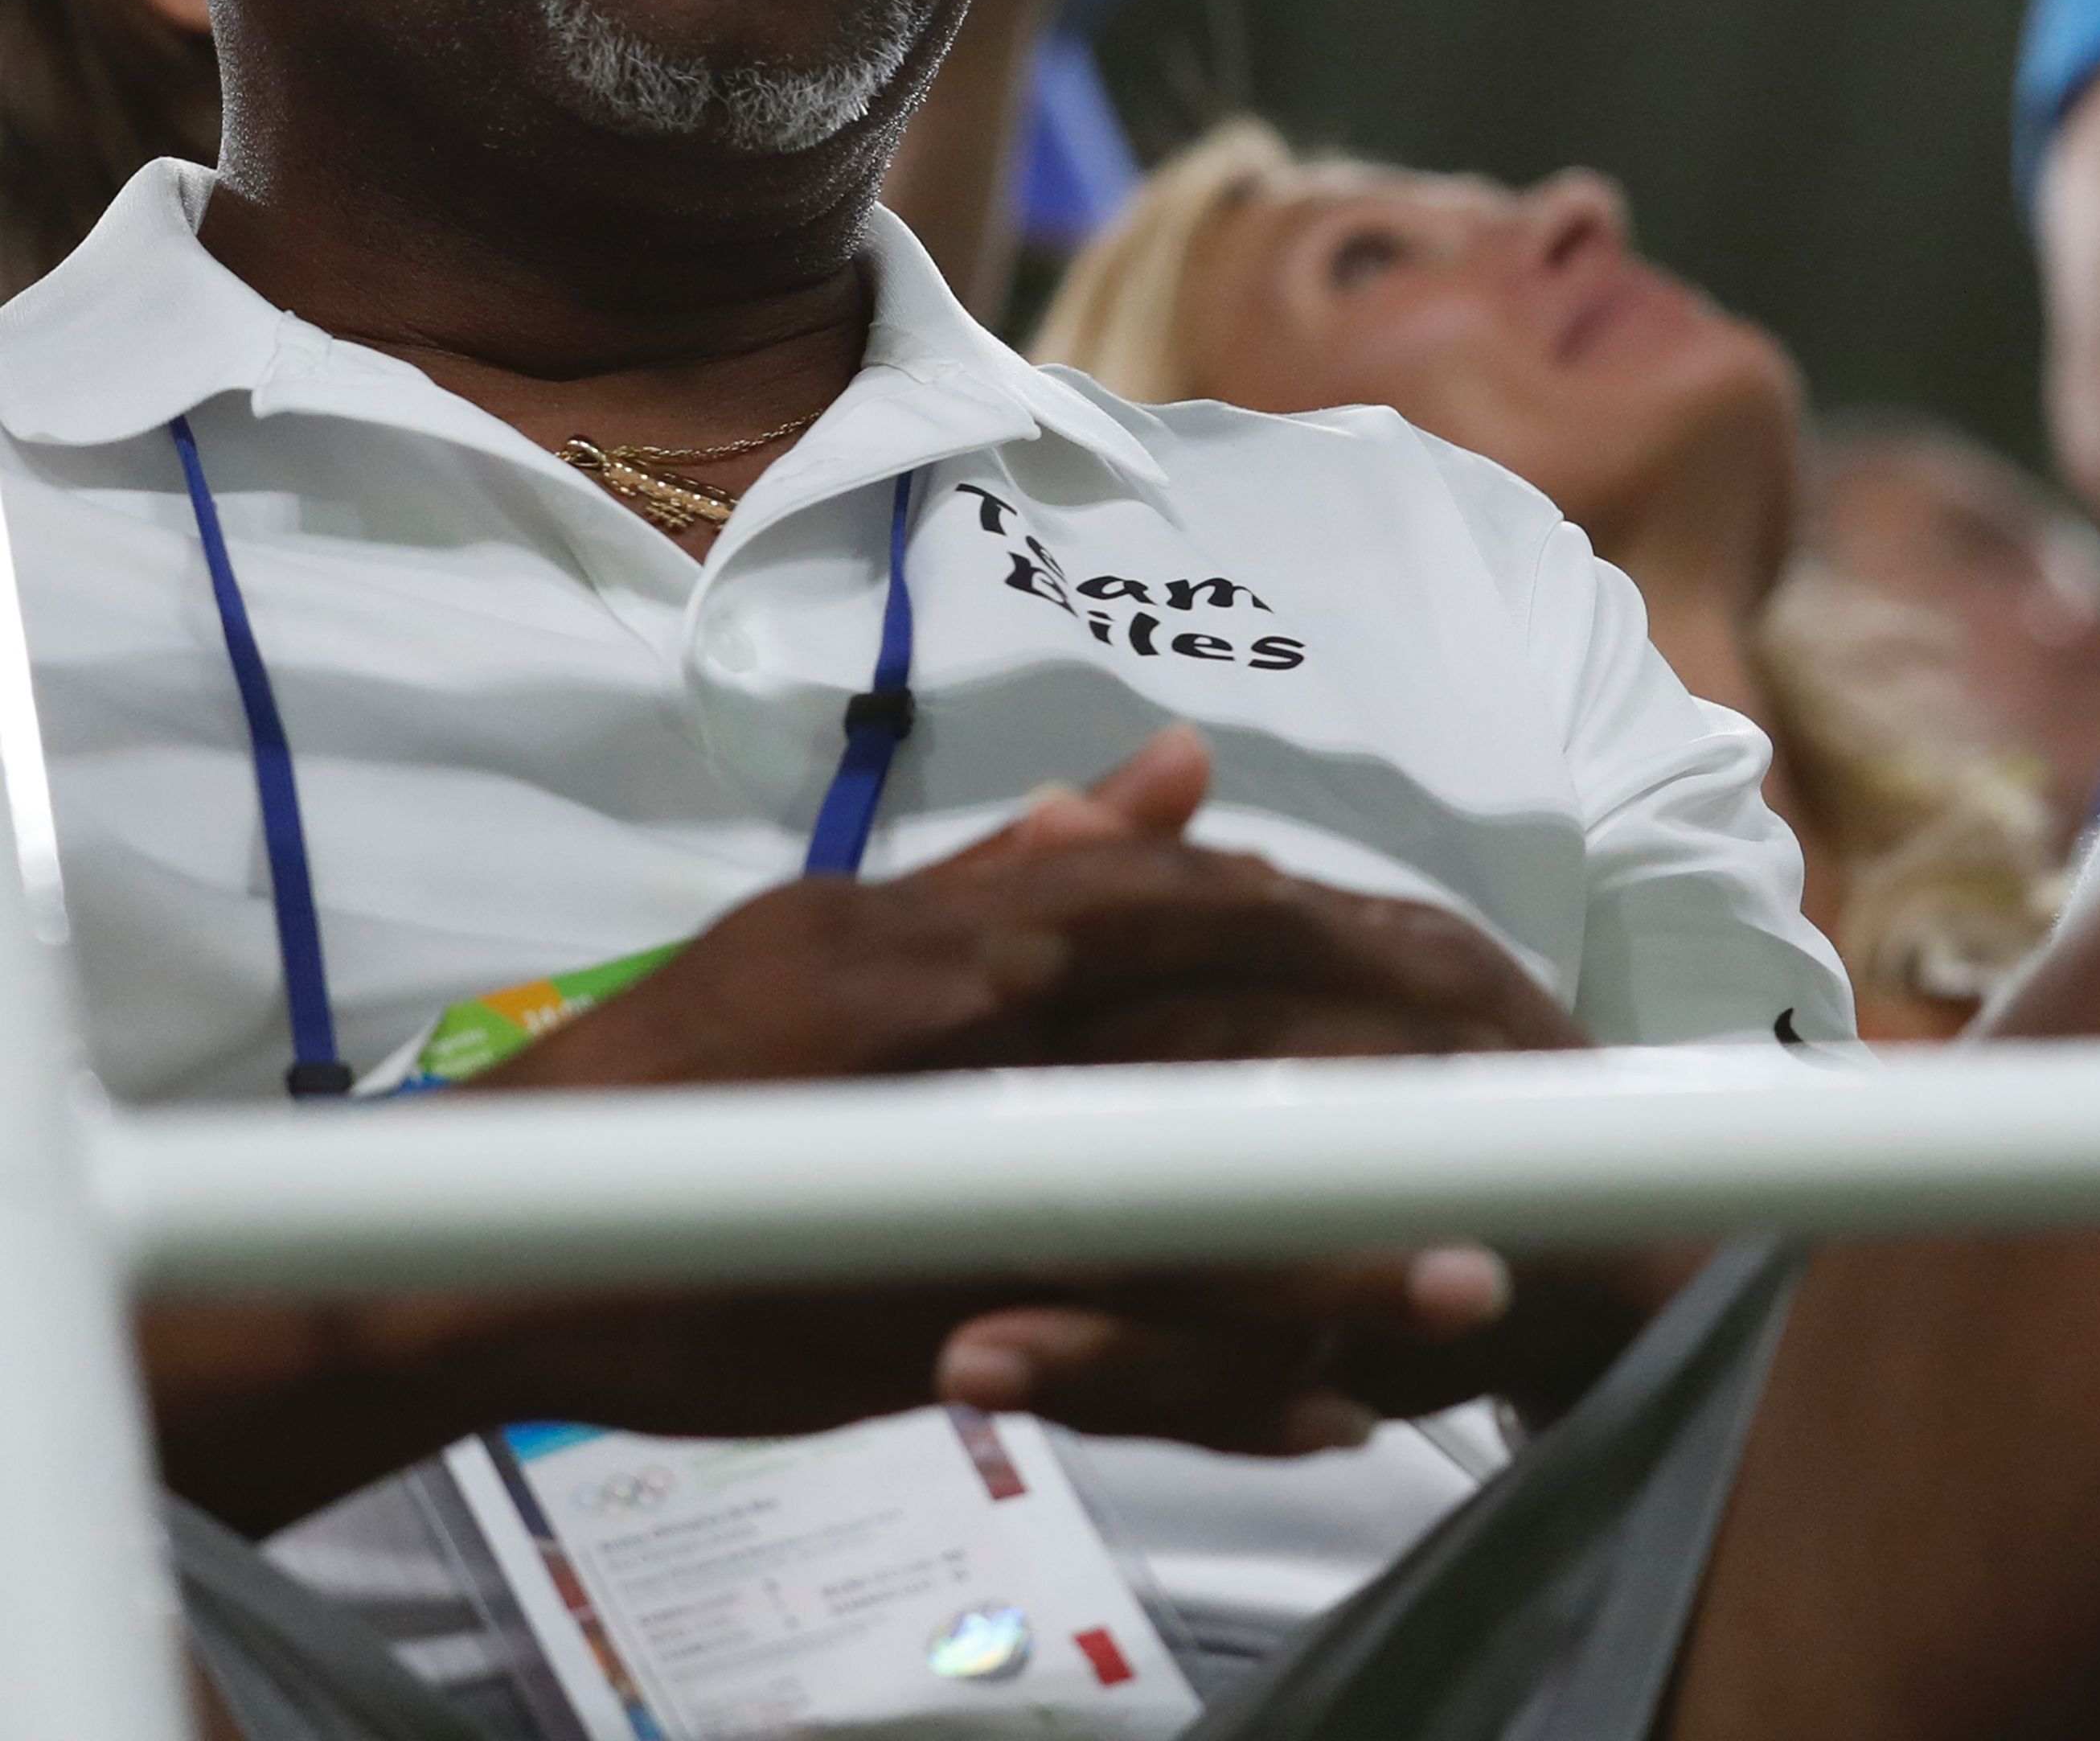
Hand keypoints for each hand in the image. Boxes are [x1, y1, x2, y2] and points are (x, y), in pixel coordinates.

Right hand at [470, 731, 1612, 1439]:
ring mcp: (945, 1209)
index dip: (1309, 945)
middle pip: (1208, 1076)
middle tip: (1510, 1127)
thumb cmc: (677, 1075)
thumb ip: (1009, 865)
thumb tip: (1167, 769)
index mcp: (948, 955)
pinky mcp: (925, 1336)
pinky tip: (1333, 1419)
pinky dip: (1223, 1399)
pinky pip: (1105, 1376)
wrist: (501, 1243)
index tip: (1421, 966)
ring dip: (1329, 1266)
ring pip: (1179, 1236)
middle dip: (1359, 1102)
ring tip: (1467, 1284)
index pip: (1173, 923)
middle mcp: (959, 1063)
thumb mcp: (829, 932)